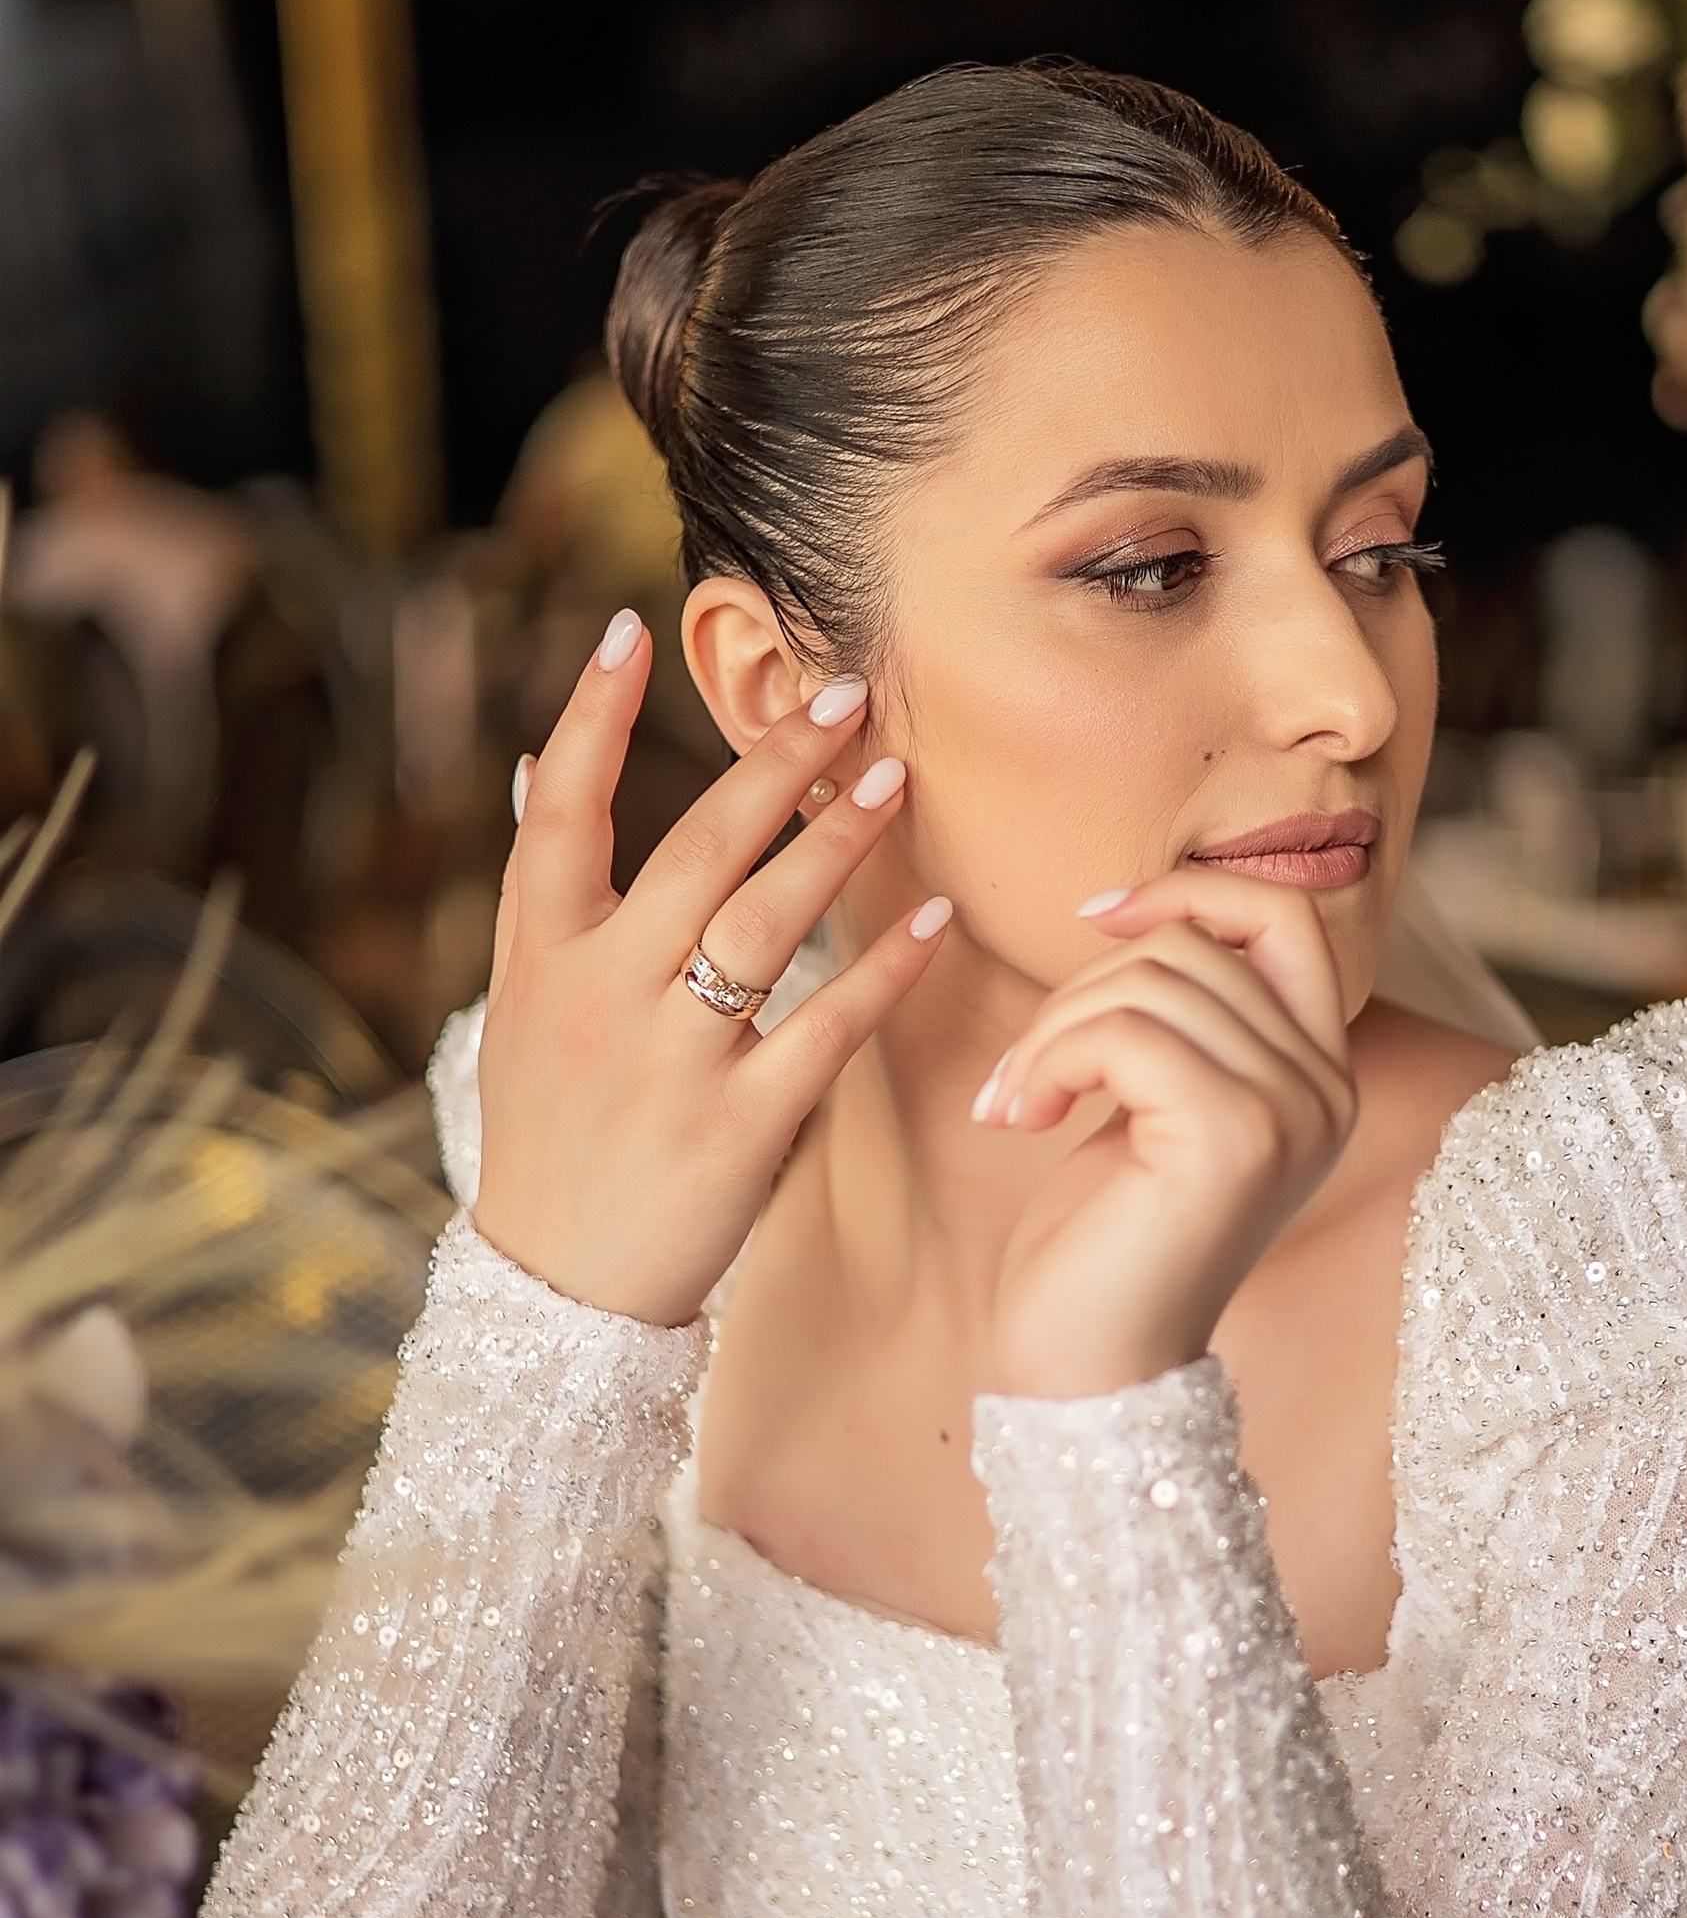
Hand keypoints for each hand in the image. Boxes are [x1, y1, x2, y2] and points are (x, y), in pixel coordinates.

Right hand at [473, 610, 949, 1324]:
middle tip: (844, 692)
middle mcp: (600, 995)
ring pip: (764, 921)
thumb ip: (542, 896)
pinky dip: (886, 971)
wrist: (557, 1290)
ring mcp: (670, 1061)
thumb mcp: (517, 1013)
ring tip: (896, 777)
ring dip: (836, 840)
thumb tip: (532, 768)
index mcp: (541, 957)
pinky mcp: (738, 1127)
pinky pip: (827, 1029)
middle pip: (693, 849)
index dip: (588, 716)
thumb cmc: (549, 1136)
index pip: (556, 810)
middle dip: (772, 763)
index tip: (631, 627)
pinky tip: (937, 920)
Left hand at [976, 870, 1357, 1398]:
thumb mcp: (1156, 1106)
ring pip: (1152, 982)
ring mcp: (1290, 1114)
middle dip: (1082, 988)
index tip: (1096, 918)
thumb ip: (1186, 1019)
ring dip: (1051, 1032)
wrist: (1087, 1372)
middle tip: (1022, 1074)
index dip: (1190, 890)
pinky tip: (1018, 1119)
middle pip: (1195, 947)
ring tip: (1015, 1102)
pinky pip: (1123, 1032)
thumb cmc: (1103, 1242)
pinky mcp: (1233, 1138)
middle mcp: (1327, 1092)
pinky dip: (1047, 1061)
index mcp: (1322, 1078)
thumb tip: (1144, 907)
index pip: (1286, 917)